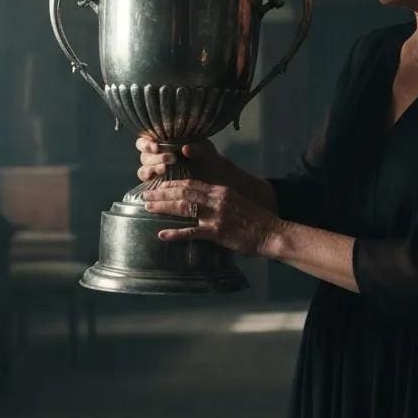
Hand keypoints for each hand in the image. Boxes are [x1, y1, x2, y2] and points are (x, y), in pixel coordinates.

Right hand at [135, 137, 234, 185]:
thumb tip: (185, 149)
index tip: (156, 146)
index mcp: (161, 144)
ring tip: (166, 168)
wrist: (214, 176)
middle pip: (144, 157)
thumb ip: (196, 148)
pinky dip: (152, 181)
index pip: (144, 142)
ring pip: (143, 170)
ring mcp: (155, 171)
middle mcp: (155, 157)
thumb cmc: (207, 158)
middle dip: (155, 157)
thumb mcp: (205, 150)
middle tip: (170, 158)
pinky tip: (162, 179)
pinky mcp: (158, 184)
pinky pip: (148, 183)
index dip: (146, 144)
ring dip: (153, 168)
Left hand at [141, 179, 283, 257]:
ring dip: (163, 206)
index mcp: (221, 190)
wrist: (272, 232)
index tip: (159, 186)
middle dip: (162, 192)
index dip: (173, 184)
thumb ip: (221, 201)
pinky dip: (176, 233)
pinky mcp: (218, 231)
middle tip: (145, 194)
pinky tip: (162, 234)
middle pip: (183, 191)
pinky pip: (192, 231)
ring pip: (184, 206)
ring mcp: (216, 215)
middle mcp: (217, 199)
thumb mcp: (238, 203)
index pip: (192, 183)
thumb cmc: (257, 220)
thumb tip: (204, 205)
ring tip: (147, 207)